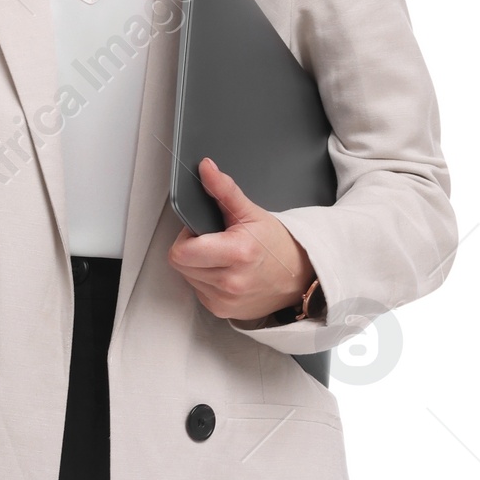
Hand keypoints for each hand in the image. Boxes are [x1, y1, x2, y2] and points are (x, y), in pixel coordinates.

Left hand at [168, 159, 320, 322]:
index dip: (186, 237)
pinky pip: (198, 291)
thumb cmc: (277, 245)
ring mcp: (225, 300)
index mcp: (237, 253)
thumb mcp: (252, 212)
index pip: (181, 251)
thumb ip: (224, 190)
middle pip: (180, 264)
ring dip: (197, 265)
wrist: (298, 277)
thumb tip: (206, 169)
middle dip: (191, 249)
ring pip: (187, 277)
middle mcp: (230, 282)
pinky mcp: (221, 311)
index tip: (202, 231)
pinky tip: (224, 272)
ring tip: (222, 256)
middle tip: (214, 241)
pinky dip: (206, 280)